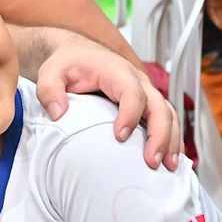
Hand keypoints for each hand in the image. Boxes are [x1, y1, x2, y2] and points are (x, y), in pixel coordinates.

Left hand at [37, 42, 182, 168]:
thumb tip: (58, 113)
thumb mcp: (50, 72)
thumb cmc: (67, 64)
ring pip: (168, 114)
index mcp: (115, 71)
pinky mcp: (146, 104)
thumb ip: (49, 90)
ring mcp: (145, 92)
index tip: (120, 136)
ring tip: (168, 166)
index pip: (131, 92)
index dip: (130, 114)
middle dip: (159, 134)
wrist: (77, 55)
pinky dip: (171, 139)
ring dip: (171, 140)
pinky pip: (166, 120)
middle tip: (152, 161)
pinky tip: (170, 160)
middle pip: (158, 105)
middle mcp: (137, 80)